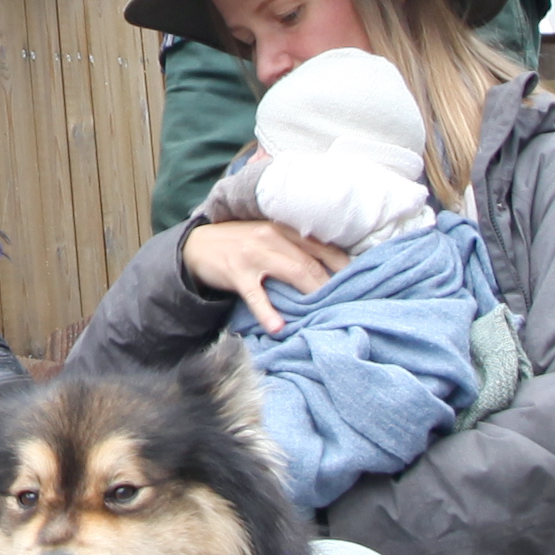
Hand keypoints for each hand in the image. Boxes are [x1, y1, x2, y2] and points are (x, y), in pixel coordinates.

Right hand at [182, 216, 343, 334]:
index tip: (358, 278)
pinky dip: (267, 312)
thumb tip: (327, 264)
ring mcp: (253, 254)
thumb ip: (292, 245)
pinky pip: (256, 295)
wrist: (197, 245)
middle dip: (330, 283)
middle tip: (346, 301)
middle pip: (310, 261)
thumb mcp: (266, 235)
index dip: (341, 262)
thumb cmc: (239, 242)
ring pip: (291, 273)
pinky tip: (278, 327)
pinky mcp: (236, 272)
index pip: (320, 245)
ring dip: (310, 294)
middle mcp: (271, 236)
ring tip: (323, 312)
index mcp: (282, 227)